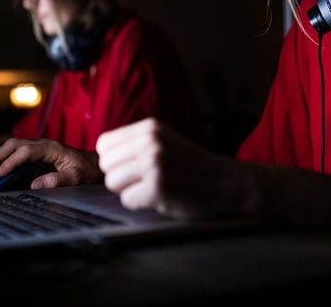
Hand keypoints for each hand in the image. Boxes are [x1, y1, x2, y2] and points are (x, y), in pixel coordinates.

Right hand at [0, 138, 102, 188]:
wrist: (97, 165)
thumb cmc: (88, 170)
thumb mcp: (76, 177)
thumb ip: (57, 180)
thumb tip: (35, 185)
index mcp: (52, 148)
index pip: (26, 151)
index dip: (11, 161)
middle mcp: (45, 145)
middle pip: (16, 144)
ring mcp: (42, 147)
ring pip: (16, 146)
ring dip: (1, 156)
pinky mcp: (41, 153)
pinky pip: (20, 152)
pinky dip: (8, 158)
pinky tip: (1, 168)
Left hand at [97, 118, 245, 219]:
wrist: (227, 182)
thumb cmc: (193, 166)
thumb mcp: (166, 141)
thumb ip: (137, 143)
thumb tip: (102, 156)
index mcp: (151, 127)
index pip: (104, 144)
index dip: (115, 160)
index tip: (134, 166)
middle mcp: (151, 141)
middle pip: (105, 165)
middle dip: (121, 176)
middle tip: (146, 179)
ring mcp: (155, 163)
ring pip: (112, 182)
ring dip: (130, 190)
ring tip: (153, 187)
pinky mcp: (158, 186)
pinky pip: (127, 200)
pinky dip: (141, 204)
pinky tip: (161, 197)